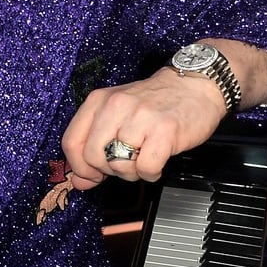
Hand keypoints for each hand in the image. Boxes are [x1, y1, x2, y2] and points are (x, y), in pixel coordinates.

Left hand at [60, 71, 225, 189]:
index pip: (71, 142)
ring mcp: (140, 117)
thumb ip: (93, 144)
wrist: (195, 85)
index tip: (92, 175)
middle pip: (93, 157)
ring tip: (143, 159)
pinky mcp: (165, 131)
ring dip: (132, 172)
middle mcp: (116, 106)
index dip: (79, 167)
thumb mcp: (117, 115)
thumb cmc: (155, 102)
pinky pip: (146, 168)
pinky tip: (157, 162)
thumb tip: (79, 181)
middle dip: (108, 170)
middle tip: (124, 164)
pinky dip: (151, 173)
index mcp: (99, 101)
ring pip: (118, 164)